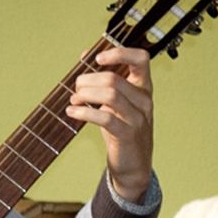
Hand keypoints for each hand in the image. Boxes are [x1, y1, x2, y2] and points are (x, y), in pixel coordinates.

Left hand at [67, 46, 155, 200]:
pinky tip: (72, 113)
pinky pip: (105, 117)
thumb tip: (85, 54)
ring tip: (73, 101)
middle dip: (87, 81)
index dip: (119, 53)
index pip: (141, 59)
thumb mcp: (114, 102)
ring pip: (110, 94)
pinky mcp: (127, 134)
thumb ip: (103, 80)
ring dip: (84, 95)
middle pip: (113, 79)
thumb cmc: (122, 129)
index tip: (97, 58)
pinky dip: (83, 112)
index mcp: (143, 87)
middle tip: (75, 89)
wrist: (133, 164)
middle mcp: (144, 100)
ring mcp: (138, 117)